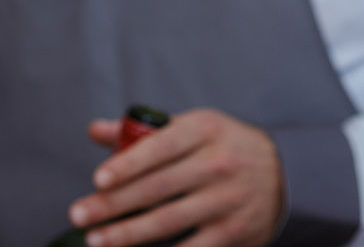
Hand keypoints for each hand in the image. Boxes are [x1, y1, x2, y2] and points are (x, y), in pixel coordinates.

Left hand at [68, 108, 283, 246]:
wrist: (285, 172)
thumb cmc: (223, 147)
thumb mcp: (192, 128)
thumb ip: (143, 132)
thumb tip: (95, 131)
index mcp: (205, 130)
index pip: (161, 146)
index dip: (128, 164)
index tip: (98, 179)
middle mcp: (218, 162)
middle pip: (158, 187)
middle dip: (114, 204)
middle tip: (79, 215)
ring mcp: (227, 199)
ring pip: (169, 220)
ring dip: (128, 234)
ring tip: (97, 240)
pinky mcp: (233, 230)